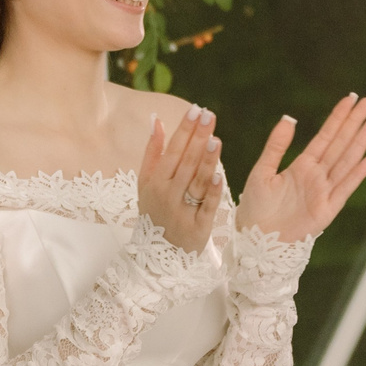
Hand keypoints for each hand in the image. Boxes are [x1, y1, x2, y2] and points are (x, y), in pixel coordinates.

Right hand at [137, 106, 223, 253]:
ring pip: (196, 182)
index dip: (184, 130)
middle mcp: (168, 194)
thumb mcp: (146, 183)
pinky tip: (220, 175)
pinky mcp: (198, 227)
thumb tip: (158, 121)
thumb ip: (153, 152)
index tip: (195, 110)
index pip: (173, 150)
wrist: (157, 255)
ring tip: (216, 138)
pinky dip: (213, 192)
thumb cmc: (154, 212)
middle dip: (197, 137)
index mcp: (156, 182)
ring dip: (206, 160)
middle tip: (209, 114)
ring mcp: (182, 211)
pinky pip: (207, 207)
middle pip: (186, 162)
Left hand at [236, 94, 365, 243]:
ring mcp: (324, 191)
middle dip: (355, 121)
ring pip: (347, 160)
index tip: (350, 98)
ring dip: (361, 141)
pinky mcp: (328, 209)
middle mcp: (317, 175)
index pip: (325, 135)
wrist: (257, 241)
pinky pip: (346, 187)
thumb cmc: (256, 208)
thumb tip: (289, 118)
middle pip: (341, 143)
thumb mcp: (262, 171)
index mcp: (302, 165)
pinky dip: (358, 173)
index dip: (338, 117)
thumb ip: (276, 146)